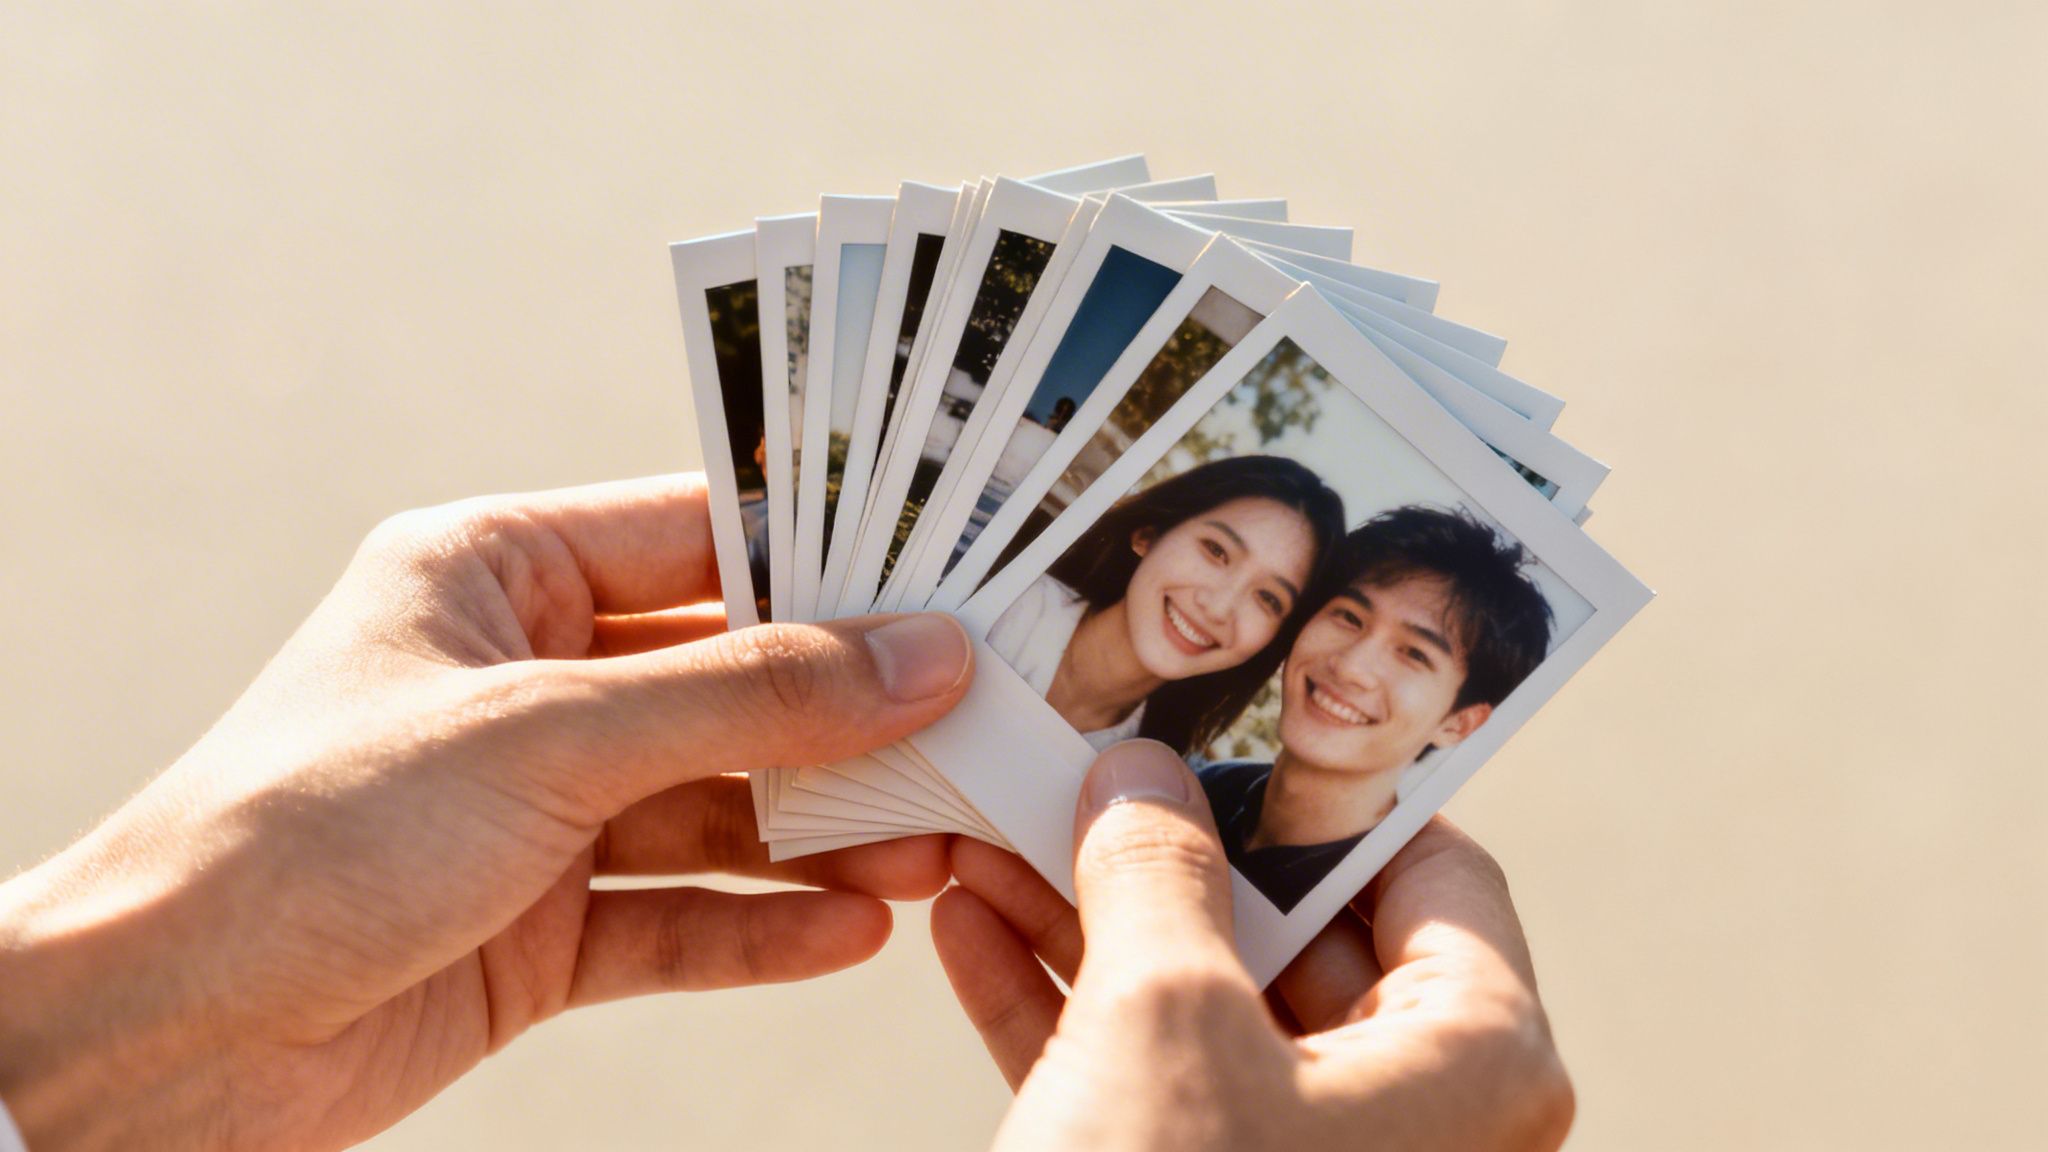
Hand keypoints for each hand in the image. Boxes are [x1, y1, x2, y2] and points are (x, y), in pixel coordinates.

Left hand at [0, 474, 972, 1150]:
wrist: (163, 1036)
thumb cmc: (305, 833)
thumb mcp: (546, 736)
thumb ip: (746, 698)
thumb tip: (916, 655)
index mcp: (495, 577)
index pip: (699, 539)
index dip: (827, 559)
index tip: (949, 578)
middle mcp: (525, 685)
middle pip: (729, 683)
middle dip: (845, 716)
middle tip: (972, 725)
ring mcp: (536, 811)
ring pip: (718, 805)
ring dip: (823, 830)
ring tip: (934, 842)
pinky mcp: (538, 927)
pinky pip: (678, 914)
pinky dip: (760, 925)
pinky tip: (850, 930)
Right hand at [931, 740, 1572, 1150]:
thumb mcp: (1163, 1018)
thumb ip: (1156, 874)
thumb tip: (1140, 779)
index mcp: (1474, 1059)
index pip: (1432, 865)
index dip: (1325, 788)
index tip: (1228, 724)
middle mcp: (1407, 1113)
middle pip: (1293, 927)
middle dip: (1169, 845)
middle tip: (1086, 764)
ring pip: (1200, 1000)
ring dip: (1089, 913)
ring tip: (999, 825)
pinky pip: (1139, 1077)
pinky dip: (1056, 1002)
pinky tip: (970, 925)